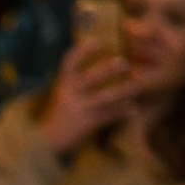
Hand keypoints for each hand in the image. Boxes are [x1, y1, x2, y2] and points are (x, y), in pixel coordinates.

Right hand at [39, 38, 133, 154]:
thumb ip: (75, 81)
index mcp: (63, 84)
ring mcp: (78, 109)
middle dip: (108, 69)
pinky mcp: (86, 124)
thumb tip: (96, 61)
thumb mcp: (62, 94)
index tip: (98, 41)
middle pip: (90, 77)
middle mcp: (69, 94)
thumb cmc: (60, 114)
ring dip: (122, 91)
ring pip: (103, 97)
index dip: (84, 51)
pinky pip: (108, 116)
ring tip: (136, 86)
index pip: (70, 63)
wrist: (47, 142)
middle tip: (124, 63)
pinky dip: (121, 112)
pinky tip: (131, 109)